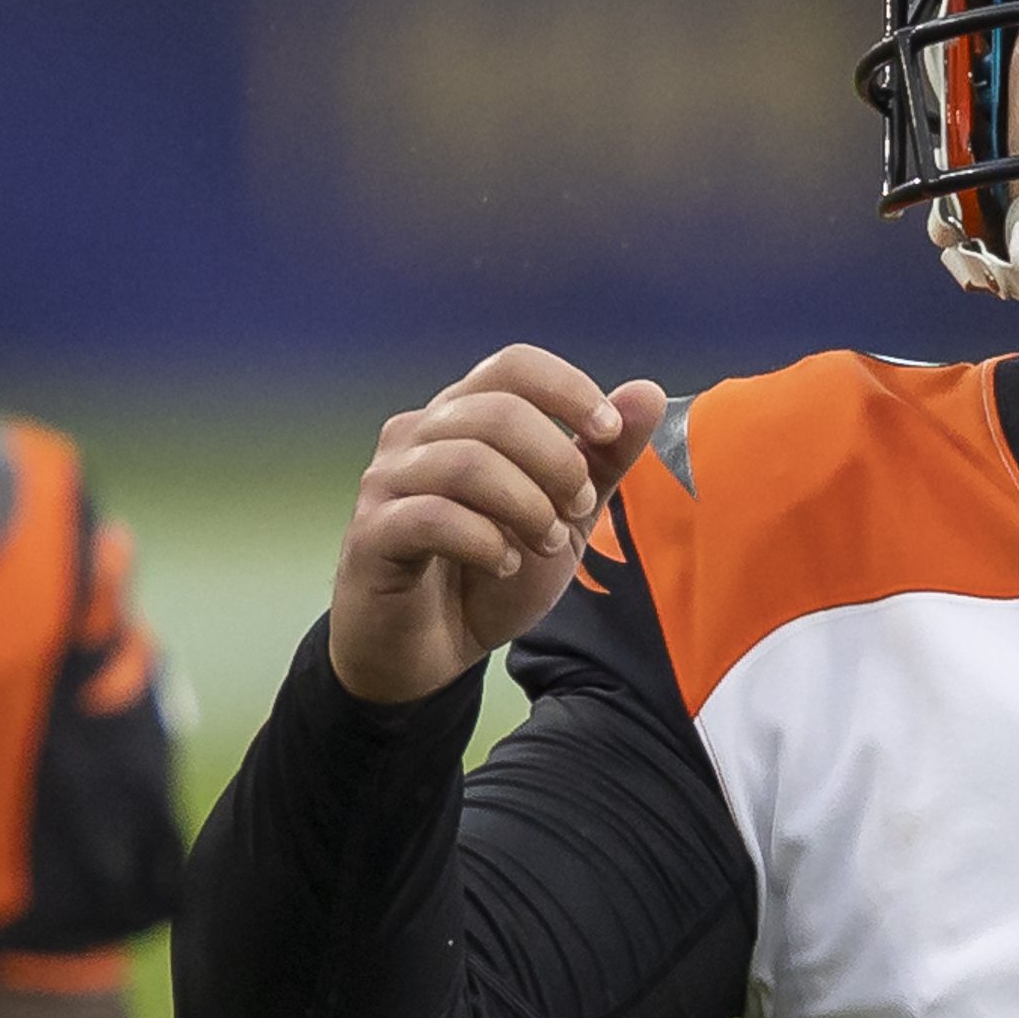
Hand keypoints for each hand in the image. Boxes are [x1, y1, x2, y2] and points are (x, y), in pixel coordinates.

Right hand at [328, 345, 664, 706]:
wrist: (428, 651)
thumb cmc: (489, 573)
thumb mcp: (566, 516)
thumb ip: (604, 458)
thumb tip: (647, 393)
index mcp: (462, 416)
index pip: (514, 366)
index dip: (569, 391)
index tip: (610, 432)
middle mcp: (417, 434)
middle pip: (498, 411)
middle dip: (557, 462)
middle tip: (577, 510)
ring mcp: (387, 481)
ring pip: (467, 461)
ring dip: (527, 506)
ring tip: (546, 543)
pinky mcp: (372, 534)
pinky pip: (432, 516)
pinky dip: (484, 542)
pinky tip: (504, 565)